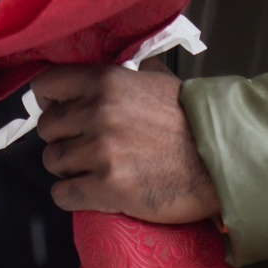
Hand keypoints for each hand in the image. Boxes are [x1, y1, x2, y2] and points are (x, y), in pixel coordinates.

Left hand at [32, 64, 221, 223]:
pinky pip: (63, 194)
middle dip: (62, 140)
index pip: (47, 85)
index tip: (58, 112)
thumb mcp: (159, 82)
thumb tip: (123, 71)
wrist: (220, 160)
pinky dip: (71, 196)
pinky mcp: (108, 187)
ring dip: (68, 169)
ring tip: (91, 171)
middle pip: (47, 129)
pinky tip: (90, 192)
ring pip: (53, 162)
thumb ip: (130, 75)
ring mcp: (101, 151)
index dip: (48, 101)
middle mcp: (97, 112)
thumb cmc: (192, 123)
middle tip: (83, 148)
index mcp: (106, 82)